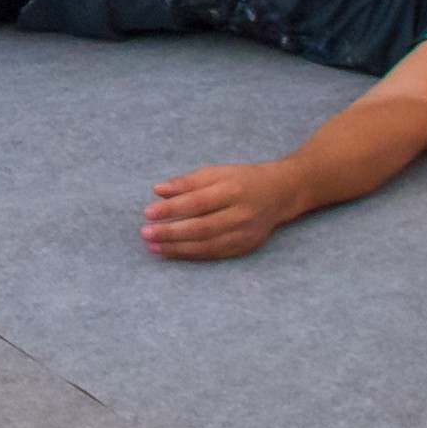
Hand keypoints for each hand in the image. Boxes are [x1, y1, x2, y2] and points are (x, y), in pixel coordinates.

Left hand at [143, 162, 297, 260]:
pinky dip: (191, 255)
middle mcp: (241, 215)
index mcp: (233, 190)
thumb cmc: (241, 180)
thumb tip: (157, 190)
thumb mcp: (216, 172)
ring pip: (207, 245)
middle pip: (202, 227)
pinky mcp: (246, 247)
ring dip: (177, 248)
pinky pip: (215, 254)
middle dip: (171, 232)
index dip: (172, 209)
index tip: (148, 213)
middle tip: (146, 233)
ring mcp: (245, 234)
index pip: (198, 202)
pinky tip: (172, 252)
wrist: (280, 194)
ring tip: (153, 246)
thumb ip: (187, 182)